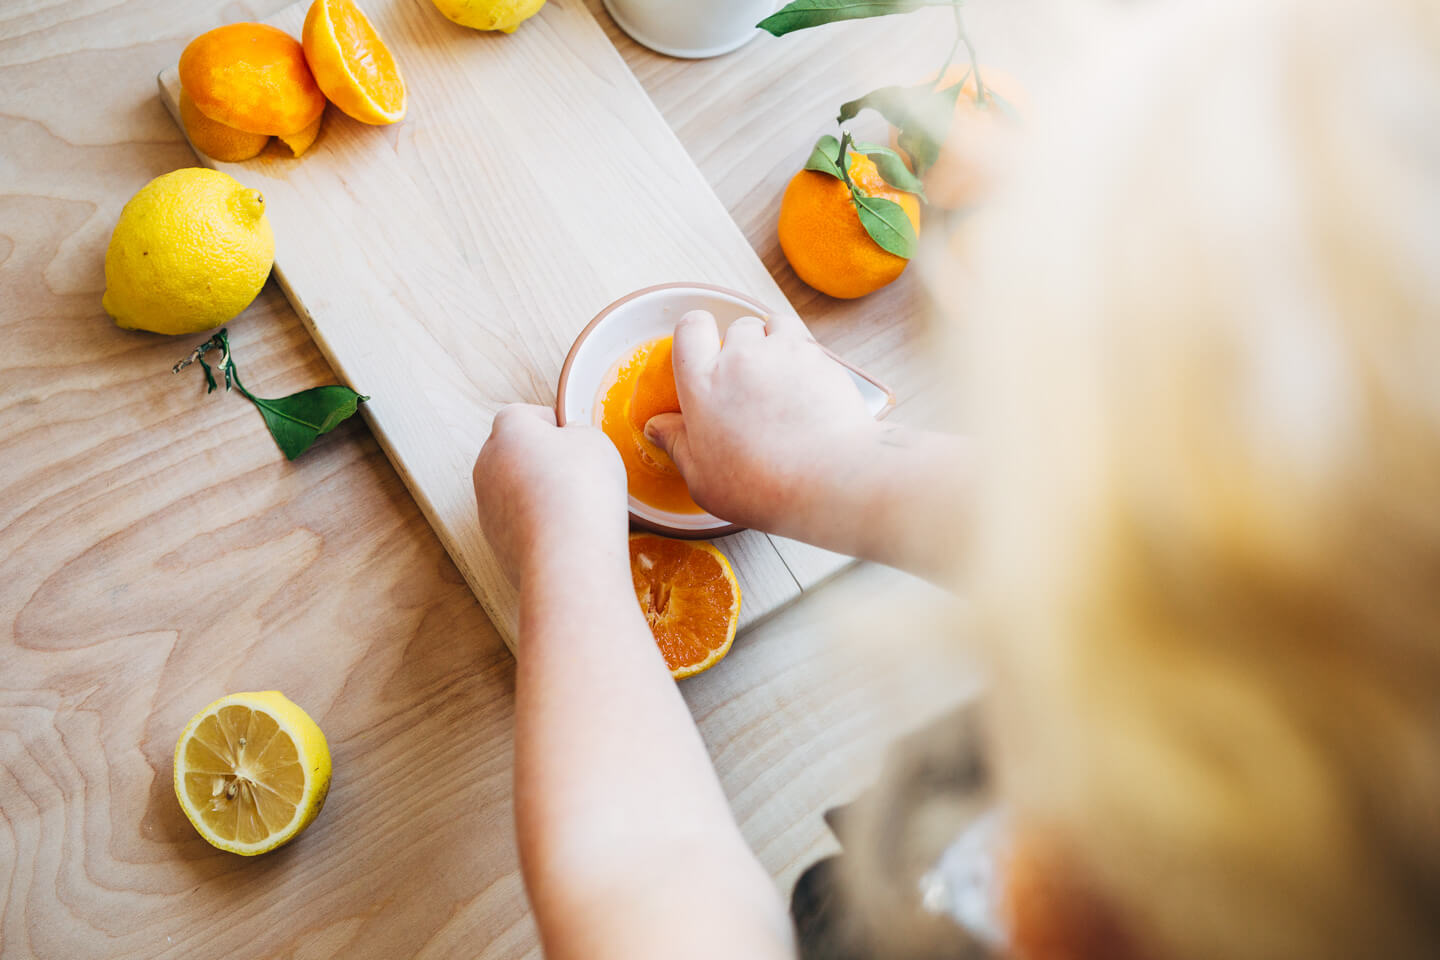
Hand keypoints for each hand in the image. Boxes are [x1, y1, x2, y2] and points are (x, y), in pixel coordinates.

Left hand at [473, 404, 628, 585]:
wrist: (567, 559)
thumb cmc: (581, 492)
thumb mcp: (595, 441)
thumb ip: (577, 433)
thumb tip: (569, 443)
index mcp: (508, 430)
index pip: (524, 414)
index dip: (551, 424)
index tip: (572, 439)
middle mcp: (487, 464)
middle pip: (513, 452)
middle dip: (541, 459)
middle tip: (575, 473)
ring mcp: (486, 505)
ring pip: (513, 488)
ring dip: (536, 492)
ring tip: (573, 506)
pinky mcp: (494, 540)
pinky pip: (517, 521)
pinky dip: (536, 523)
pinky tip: (563, 532)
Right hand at [643, 309, 879, 536]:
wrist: (832, 480)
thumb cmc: (765, 487)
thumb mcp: (704, 479)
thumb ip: (677, 445)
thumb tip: (658, 428)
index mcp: (703, 384)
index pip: (690, 328)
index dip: (697, 334)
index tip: (704, 351)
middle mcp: (741, 358)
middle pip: (737, 327)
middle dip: (742, 348)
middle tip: (749, 386)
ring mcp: (783, 352)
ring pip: (774, 326)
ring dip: (775, 345)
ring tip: (780, 381)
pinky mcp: (820, 356)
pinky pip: (807, 341)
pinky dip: (804, 356)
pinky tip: (807, 389)